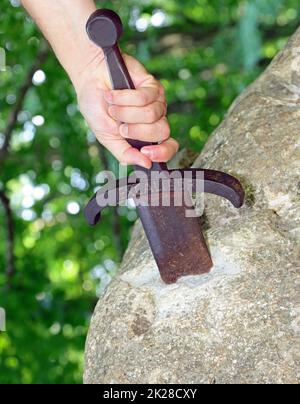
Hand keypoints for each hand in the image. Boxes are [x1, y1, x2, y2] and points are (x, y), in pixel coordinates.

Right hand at [76, 54, 178, 168]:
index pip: (168, 148)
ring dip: (126, 112)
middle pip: (162, 132)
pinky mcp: (152, 86)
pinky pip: (145, 97)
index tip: (146, 152)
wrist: (87, 81)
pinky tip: (114, 95)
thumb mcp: (107, 137)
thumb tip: (147, 164)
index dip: (163, 153)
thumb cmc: (97, 109)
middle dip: (137, 131)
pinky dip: (125, 98)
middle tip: (121, 126)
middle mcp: (154, 121)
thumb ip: (125, 153)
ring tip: (112, 108)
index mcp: (146, 136)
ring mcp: (155, 102)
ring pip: (153, 114)